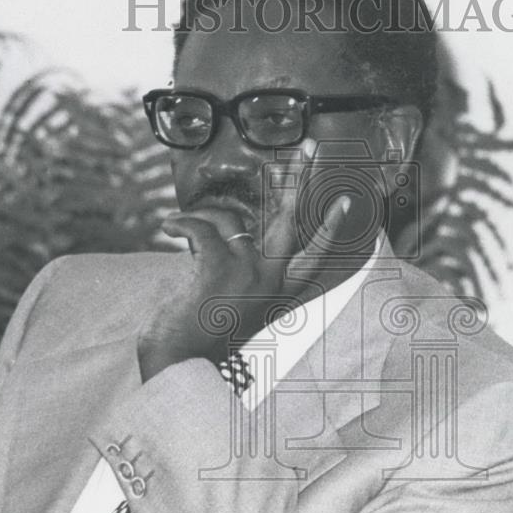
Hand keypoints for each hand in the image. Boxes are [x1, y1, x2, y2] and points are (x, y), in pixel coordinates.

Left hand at [137, 197, 350, 382]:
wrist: (178, 367)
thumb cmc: (199, 341)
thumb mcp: (232, 307)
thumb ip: (242, 275)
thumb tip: (235, 232)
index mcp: (278, 295)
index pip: (314, 258)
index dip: (331, 229)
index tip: (345, 202)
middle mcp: (271, 282)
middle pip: (292, 220)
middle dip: (300, 178)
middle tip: (308, 145)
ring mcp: (247, 273)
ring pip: (229, 219)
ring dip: (200, 217)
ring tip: (178, 226)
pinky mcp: (218, 267)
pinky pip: (199, 227)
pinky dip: (180, 223)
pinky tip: (166, 227)